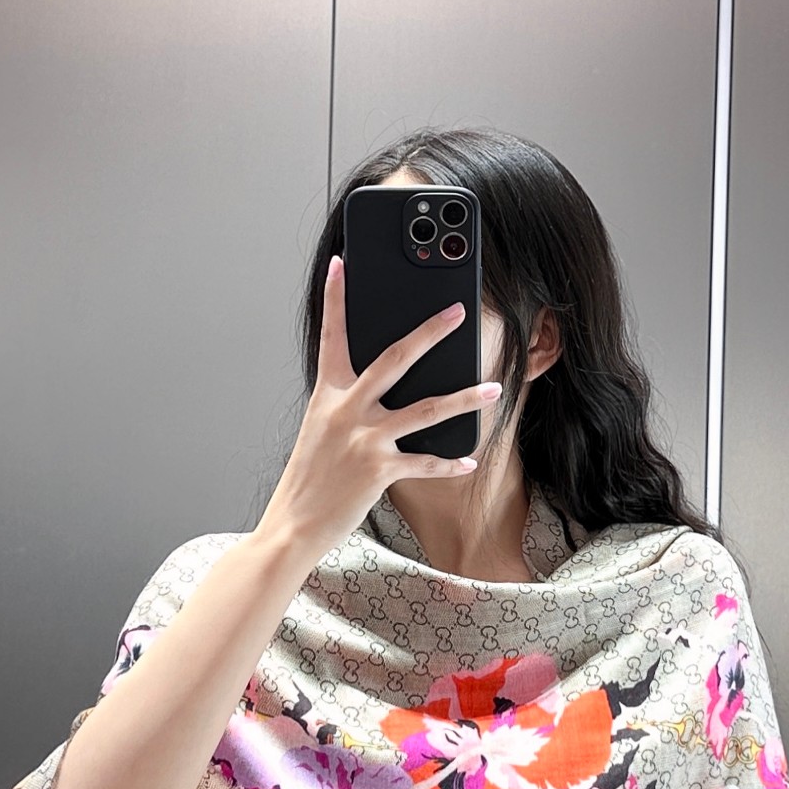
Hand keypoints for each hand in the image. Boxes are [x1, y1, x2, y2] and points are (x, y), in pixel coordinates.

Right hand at [258, 253, 501, 563]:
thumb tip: (376, 388)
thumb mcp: (320, 430)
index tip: (341, 264)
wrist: (295, 524)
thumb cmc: (310, 478)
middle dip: (431, 332)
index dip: (335, 299)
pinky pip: (425, 462)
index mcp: (328, 394)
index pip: (332, 336)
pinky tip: (468, 461)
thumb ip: (346, 404)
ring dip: (464, 398)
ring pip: (425, 410)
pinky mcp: (380, 471)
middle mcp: (346, 410)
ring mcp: (364, 439)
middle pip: (395, 359)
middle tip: (457, 312)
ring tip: (493, 389)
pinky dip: (449, 464)